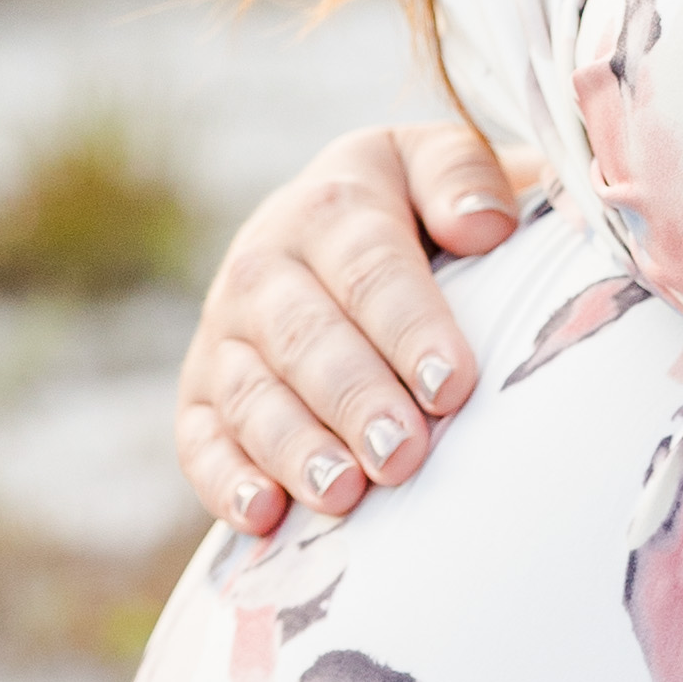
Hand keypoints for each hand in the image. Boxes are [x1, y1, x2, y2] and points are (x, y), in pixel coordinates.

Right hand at [175, 118, 521, 538]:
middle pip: (306, 338)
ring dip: (296, 448)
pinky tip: (265, 515)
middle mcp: (264, 263)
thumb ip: (464, 176)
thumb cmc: (421, 209)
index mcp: (333, 205)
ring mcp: (225, 330)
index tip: (451, 384)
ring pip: (251, 394)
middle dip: (355, 401)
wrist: (344, 225)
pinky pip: (199, 439)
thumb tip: (483, 225)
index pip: (370, 268)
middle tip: (402, 455)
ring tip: (345, 494)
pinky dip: (225, 480)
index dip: (409, 328)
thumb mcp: (441, 166)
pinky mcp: (199, 390)